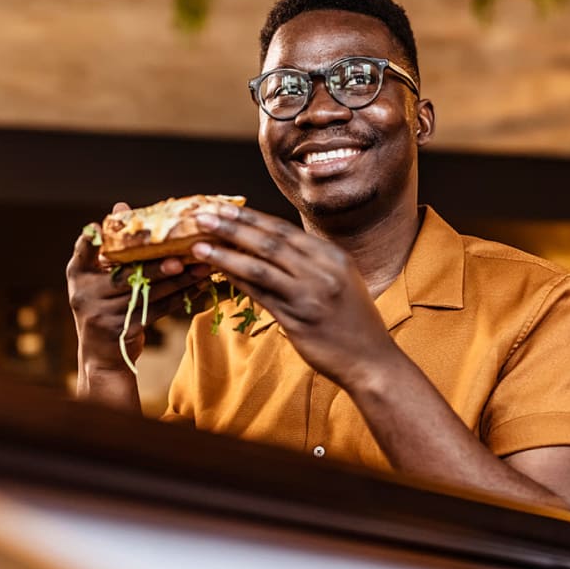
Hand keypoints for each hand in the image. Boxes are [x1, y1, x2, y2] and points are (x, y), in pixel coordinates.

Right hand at [67, 202, 212, 372]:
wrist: (101, 355)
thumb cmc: (104, 305)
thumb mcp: (99, 278)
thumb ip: (110, 247)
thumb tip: (122, 206)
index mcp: (78, 275)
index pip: (83, 252)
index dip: (90, 240)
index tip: (97, 225)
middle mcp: (85, 294)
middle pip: (128, 276)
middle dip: (158, 267)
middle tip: (182, 257)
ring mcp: (104, 314)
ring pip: (148, 293)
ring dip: (179, 282)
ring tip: (202, 268)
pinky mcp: (125, 329)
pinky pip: (159, 309)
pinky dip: (181, 298)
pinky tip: (198, 287)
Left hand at [190, 202, 394, 389]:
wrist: (371, 361)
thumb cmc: (354, 323)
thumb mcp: (342, 281)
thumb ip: (313, 263)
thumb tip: (274, 245)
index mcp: (333, 257)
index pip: (284, 230)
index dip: (251, 217)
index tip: (225, 207)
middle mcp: (322, 271)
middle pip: (269, 242)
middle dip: (232, 226)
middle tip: (203, 216)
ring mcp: (309, 295)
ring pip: (260, 266)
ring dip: (226, 253)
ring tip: (199, 243)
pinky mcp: (298, 320)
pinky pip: (260, 295)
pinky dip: (237, 281)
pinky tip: (217, 272)